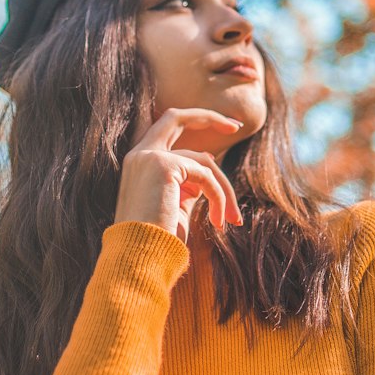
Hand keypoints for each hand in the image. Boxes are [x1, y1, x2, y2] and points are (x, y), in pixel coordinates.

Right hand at [115, 105, 243, 244]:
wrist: (138, 258)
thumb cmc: (156, 241)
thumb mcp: (174, 206)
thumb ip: (188, 184)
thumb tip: (210, 169)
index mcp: (138, 163)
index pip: (167, 132)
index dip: (193, 127)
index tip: (219, 142)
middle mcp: (139, 155)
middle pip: (176, 116)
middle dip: (208, 117)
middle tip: (236, 126)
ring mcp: (149, 157)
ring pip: (202, 160)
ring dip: (223, 189)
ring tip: (232, 219)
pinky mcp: (163, 165)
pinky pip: (205, 175)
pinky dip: (218, 196)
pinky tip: (218, 221)